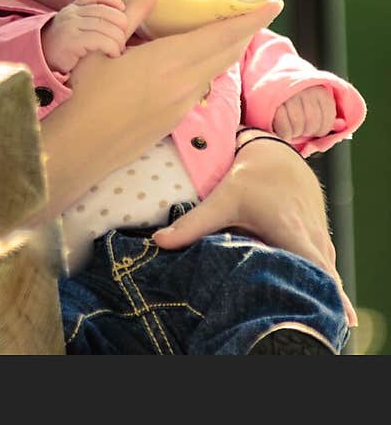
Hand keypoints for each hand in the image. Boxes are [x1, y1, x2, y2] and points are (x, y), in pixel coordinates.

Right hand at [40, 0, 284, 217]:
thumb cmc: (87, 93)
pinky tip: (199, 58)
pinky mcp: (177, 118)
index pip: (221, 35)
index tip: (275, 3)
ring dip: (230, 48)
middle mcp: (184, 83)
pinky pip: (202, 85)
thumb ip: (132, 12)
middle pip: (228, 52)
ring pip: (217, 70)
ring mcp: (183, 104)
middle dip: (248, 30)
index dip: (251, 19)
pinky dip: (211, 65)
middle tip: (259, 9)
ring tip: (232, 28)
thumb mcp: (104, 45)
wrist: (85, 145)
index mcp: (168, 61)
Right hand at [42, 0, 127, 73]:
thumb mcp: (78, 28)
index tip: (122, 12)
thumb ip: (96, 19)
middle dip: (121, 24)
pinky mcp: (70, 41)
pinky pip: (99, 39)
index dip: (113, 0)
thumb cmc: (65, 49)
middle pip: (105, 11)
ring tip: (118, 50)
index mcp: (74, 8)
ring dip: (118, 40)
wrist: (39, 62)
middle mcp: (71, 14)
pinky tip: (112, 54)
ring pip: (105, 26)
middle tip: (123, 39)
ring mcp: (70, 26)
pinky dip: (111, 47)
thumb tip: (125, 13)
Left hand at [152, 135, 356, 326]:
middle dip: (318, 305)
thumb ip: (193, 223)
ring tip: (306, 322)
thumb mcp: (222, 198)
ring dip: (319, 298)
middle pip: (324, 283)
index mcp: (291, 232)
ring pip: (327, 279)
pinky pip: (325, 272)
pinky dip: (320, 287)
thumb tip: (159, 242)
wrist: (277, 155)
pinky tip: (311, 306)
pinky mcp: (321, 245)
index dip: (321, 296)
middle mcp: (312, 239)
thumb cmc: (250, 177)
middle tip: (307, 330)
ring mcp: (321, 242)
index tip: (317, 317)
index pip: (316, 271)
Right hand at [272, 86, 335, 141]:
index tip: (315, 129)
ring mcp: (289, 96)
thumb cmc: (300, 101)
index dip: (321, 130)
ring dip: (295, 133)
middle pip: (312, 124)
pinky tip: (283, 131)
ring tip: (292, 128)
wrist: (275, 83)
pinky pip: (284, 127)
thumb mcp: (317, 106)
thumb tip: (342, 126)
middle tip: (301, 129)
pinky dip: (285, 134)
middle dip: (307, 131)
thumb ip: (330, 119)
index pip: (327, 121)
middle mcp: (305, 90)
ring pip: (298, 126)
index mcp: (320, 91)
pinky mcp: (274, 102)